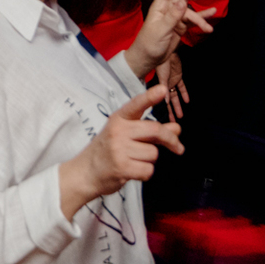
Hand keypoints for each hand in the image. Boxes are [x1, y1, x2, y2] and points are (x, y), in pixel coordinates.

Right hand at [58, 84, 183, 216]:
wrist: (85, 172)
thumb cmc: (107, 151)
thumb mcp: (125, 135)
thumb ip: (150, 130)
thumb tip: (176, 128)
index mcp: (119, 119)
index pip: (136, 105)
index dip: (150, 97)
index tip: (163, 89)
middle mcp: (118, 131)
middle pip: (155, 130)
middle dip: (171, 140)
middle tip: (179, 148)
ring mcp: (119, 149)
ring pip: (153, 153)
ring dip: (150, 160)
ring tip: (134, 161)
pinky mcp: (122, 167)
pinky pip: (148, 170)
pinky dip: (145, 173)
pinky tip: (133, 171)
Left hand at [127, 0, 215, 78]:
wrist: (147, 59)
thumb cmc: (148, 44)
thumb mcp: (160, 30)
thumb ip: (172, 16)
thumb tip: (183, 2)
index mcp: (159, 6)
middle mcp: (167, 9)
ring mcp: (174, 17)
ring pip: (191, 11)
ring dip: (201, 15)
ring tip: (213, 17)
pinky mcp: (180, 27)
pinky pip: (193, 19)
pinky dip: (202, 18)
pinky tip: (211, 16)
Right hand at [160, 52, 187, 120]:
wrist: (167, 51)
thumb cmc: (161, 63)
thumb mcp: (162, 76)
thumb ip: (163, 88)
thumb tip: (166, 102)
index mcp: (161, 87)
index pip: (164, 102)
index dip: (167, 110)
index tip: (168, 121)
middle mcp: (166, 86)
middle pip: (170, 102)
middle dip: (172, 111)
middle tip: (175, 121)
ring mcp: (172, 82)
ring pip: (176, 96)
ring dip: (178, 105)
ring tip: (181, 115)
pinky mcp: (178, 77)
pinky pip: (181, 87)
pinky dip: (184, 93)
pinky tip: (187, 101)